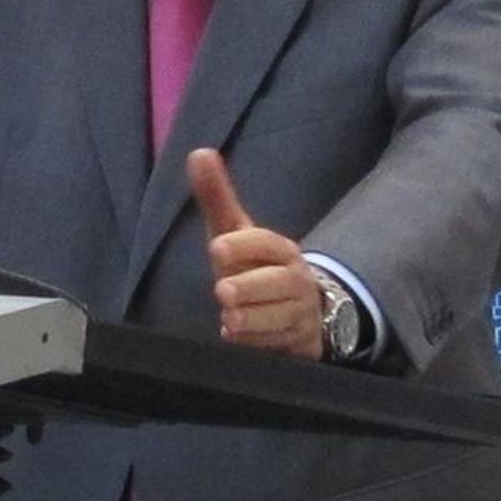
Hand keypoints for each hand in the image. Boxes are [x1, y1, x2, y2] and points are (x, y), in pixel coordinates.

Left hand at [186, 148, 322, 361]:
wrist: (300, 311)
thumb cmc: (256, 267)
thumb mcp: (235, 233)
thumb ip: (217, 197)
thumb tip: (198, 153)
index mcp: (281, 250)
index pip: (268, 243)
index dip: (244, 245)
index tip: (216, 248)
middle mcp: (297, 281)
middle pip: (281, 283)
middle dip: (251, 287)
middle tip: (222, 291)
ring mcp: (302, 315)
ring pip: (283, 319)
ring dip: (254, 320)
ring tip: (229, 320)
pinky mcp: (301, 346)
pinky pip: (284, 347)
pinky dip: (261, 345)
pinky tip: (240, 341)